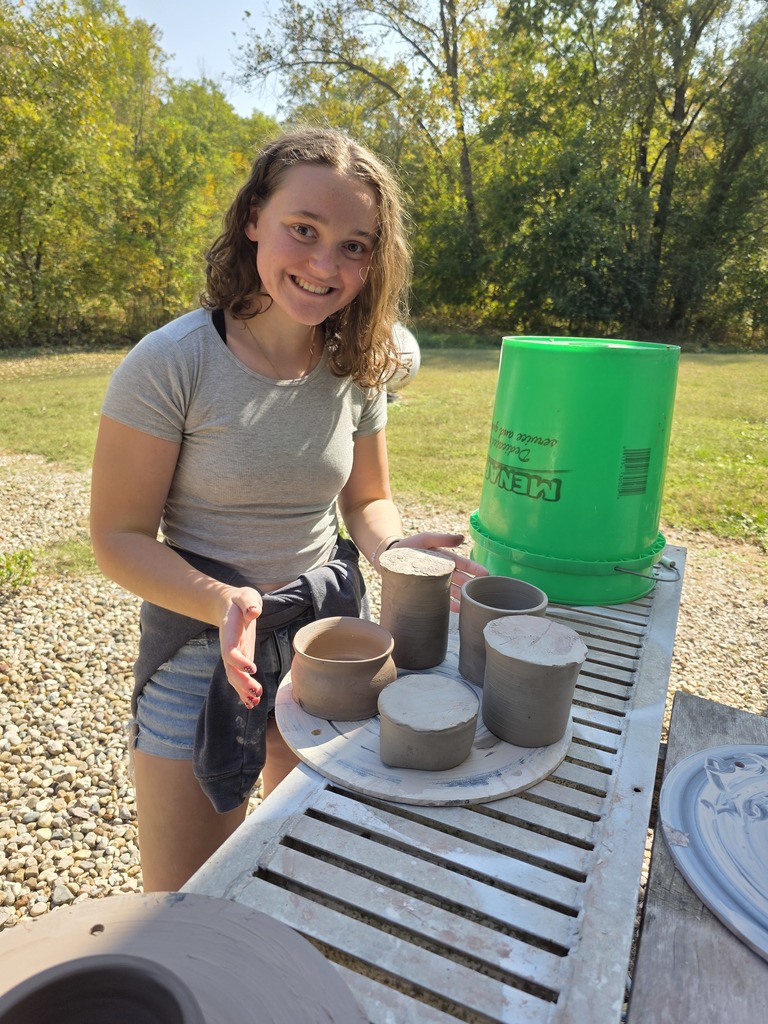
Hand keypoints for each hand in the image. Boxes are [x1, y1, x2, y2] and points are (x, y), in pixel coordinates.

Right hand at [218, 587, 263, 707]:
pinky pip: (239, 678)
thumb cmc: (240, 600)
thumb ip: (248, 603)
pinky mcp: (240, 659)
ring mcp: (234, 656)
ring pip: (234, 677)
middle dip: (242, 683)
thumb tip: (254, 611)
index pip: (230, 652)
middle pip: (231, 670)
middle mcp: (229, 648)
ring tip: (255, 702)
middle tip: (256, 692)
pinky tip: (252, 703)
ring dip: (243, 691)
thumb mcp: (245, 596)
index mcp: (229, 634)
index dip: (239, 661)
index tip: (252, 668)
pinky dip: (243, 691)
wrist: (230, 605)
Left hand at [392, 533, 487, 611]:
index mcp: (445, 559)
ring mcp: (436, 583)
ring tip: (472, 602)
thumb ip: (442, 538)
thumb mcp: (425, 539)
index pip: (463, 564)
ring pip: (453, 590)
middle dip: (472, 585)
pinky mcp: (427, 592)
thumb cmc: (409, 546)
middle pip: (461, 579)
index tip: (486, 574)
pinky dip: (450, 605)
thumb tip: (462, 538)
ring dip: (463, 596)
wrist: (389, 558)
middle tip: (482, 591)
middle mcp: (443, 572)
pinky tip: (458, 610)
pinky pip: (441, 600)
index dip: (474, 569)